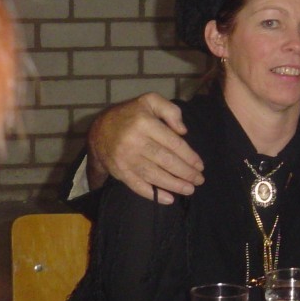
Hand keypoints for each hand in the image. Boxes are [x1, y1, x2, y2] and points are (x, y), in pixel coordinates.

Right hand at [87, 92, 203, 202]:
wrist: (100, 130)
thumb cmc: (131, 115)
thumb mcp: (150, 101)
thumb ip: (170, 110)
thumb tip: (183, 131)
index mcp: (145, 123)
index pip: (173, 143)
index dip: (189, 156)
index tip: (200, 165)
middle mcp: (135, 141)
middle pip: (166, 160)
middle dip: (185, 173)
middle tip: (199, 180)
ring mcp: (126, 158)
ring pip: (154, 175)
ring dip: (174, 185)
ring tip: (190, 190)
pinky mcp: (120, 172)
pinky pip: (138, 186)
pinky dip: (154, 194)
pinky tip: (169, 199)